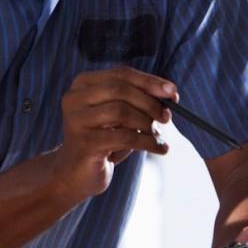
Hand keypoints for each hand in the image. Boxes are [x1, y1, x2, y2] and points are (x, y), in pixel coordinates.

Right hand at [47, 67, 177, 198]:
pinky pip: (125, 137)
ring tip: (157, 135)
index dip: (150, 82)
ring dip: (147, 124)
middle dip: (150, 103)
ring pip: (122, 112)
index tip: (173, 93)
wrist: (75, 173)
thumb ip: (136, 100)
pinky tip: (159, 148)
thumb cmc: (102, 140)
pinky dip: (148, 142)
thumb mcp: (118, 115)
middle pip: (121, 90)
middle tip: (167, 117)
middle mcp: (74, 98)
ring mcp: (76, 120)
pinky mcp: (85, 142)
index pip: (122, 74)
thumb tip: (169, 93)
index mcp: (83, 84)